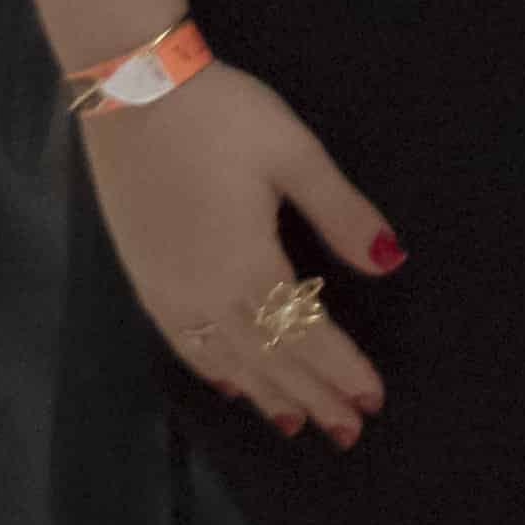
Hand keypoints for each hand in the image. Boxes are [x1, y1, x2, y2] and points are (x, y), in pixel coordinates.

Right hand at [80, 61, 402, 447]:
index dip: (340, 368)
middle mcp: (202, 291)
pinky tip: (232, 384)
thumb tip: (392, 262)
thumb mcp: (296, 155)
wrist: (132, 94)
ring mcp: (166, 288)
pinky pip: (183, 341)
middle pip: (267, 357)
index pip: (304, 332)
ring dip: (265, 391)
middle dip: (311, 393)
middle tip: (348, 430)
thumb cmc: (223, 116)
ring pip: (225, 358)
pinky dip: (214, 369)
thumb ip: (342, 214)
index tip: (372, 398)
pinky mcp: (144, 277)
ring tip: (297, 422)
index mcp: (245, 263)